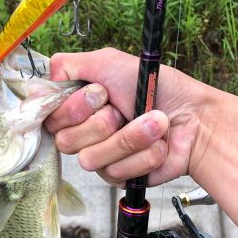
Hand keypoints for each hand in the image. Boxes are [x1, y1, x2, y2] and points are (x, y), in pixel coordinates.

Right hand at [45, 48, 211, 187]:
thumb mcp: (108, 62)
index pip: (47, 117)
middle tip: (122, 108)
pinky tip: (157, 145)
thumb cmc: (156, 87)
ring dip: (128, 137)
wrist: (193, 117)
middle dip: (102, 121)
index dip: (71, 109)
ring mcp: (99, 156)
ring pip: (90, 158)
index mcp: (75, 106)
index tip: (99, 94)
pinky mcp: (117, 176)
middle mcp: (82, 132)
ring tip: (152, 123)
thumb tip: (43, 78)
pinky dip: (142, 154)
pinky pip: (115, 172)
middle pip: (65, 140)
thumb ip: (68, 64)